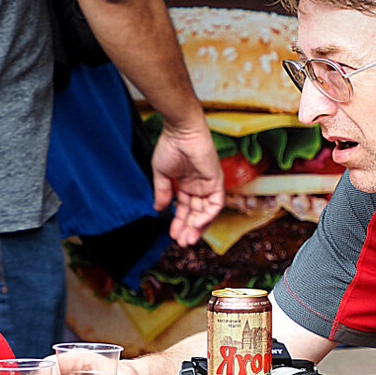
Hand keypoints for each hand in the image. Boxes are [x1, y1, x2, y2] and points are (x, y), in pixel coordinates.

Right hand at [151, 123, 223, 247]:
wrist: (180, 131)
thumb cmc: (170, 146)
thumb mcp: (161, 174)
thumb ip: (162, 192)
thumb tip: (158, 209)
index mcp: (185, 184)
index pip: (184, 209)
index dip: (179, 223)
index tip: (172, 235)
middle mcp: (198, 186)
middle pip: (196, 213)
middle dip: (188, 229)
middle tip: (182, 243)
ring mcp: (208, 185)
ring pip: (206, 212)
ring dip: (198, 227)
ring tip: (188, 238)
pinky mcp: (217, 181)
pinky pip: (215, 204)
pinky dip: (207, 216)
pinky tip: (196, 224)